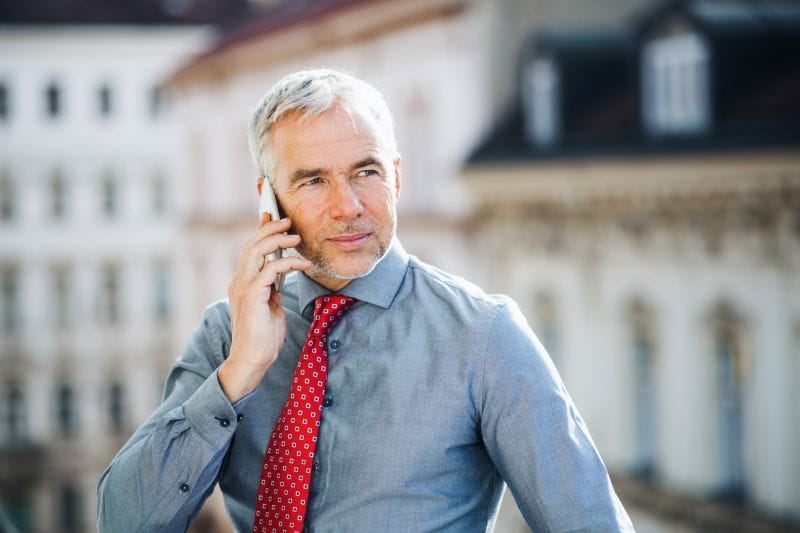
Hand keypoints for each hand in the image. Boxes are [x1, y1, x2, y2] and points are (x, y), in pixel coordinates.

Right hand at [219, 215, 311, 402]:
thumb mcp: (269, 304)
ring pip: (255, 252)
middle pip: (251, 245)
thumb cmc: (263, 335)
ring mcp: (242, 288)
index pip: (250, 249)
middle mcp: (238, 281)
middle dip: (269, 228)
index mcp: (242, 282)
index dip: (260, 230)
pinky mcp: (252, 297)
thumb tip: (281, 270)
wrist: (253, 360)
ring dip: (276, 240)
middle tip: (288, 221)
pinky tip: (303, 265)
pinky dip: (288, 263)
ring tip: (295, 236)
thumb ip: (271, 286)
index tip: (272, 216)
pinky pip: (270, 270)